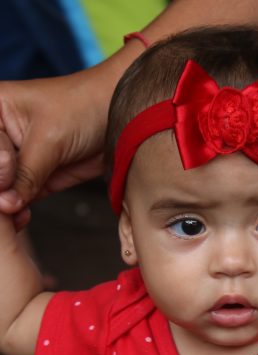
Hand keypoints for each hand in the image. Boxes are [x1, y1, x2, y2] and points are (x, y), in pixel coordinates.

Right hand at [0, 70, 107, 214]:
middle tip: (7, 201)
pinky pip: (18, 199)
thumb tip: (5, 203)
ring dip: (6, 204)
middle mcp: (0, 133)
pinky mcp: (34, 179)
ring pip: (2, 188)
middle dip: (0, 188)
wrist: (119, 121)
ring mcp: (16, 159)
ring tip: (14, 211)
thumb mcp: (49, 139)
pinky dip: (19, 210)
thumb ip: (25, 173)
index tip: (8, 170)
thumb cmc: (83, 109)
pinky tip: (21, 217)